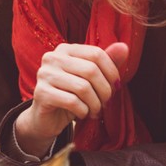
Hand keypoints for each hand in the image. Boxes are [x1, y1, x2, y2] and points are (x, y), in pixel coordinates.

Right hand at [13, 42, 127, 155]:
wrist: (47, 118)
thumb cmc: (71, 95)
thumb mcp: (91, 79)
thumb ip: (107, 62)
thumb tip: (124, 47)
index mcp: (65, 49)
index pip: (96, 54)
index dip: (111, 72)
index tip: (115, 87)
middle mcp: (52, 58)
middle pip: (91, 70)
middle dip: (105, 91)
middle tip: (105, 103)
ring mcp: (45, 74)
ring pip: (83, 87)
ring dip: (95, 104)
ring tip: (95, 111)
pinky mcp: (41, 93)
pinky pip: (72, 102)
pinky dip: (83, 111)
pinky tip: (82, 114)